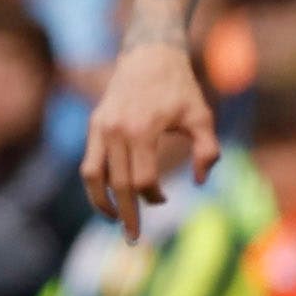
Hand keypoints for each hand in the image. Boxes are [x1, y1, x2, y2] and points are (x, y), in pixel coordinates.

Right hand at [84, 42, 217, 230]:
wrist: (150, 55)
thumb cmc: (182, 88)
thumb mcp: (202, 117)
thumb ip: (207, 150)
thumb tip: (199, 182)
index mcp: (143, 129)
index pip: (141, 178)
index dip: (154, 196)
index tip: (165, 199)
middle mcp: (116, 130)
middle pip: (117, 183)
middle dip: (127, 213)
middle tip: (134, 240)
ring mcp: (101, 128)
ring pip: (94, 176)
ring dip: (102, 204)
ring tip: (115, 222)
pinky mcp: (95, 126)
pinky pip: (89, 163)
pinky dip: (95, 184)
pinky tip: (106, 199)